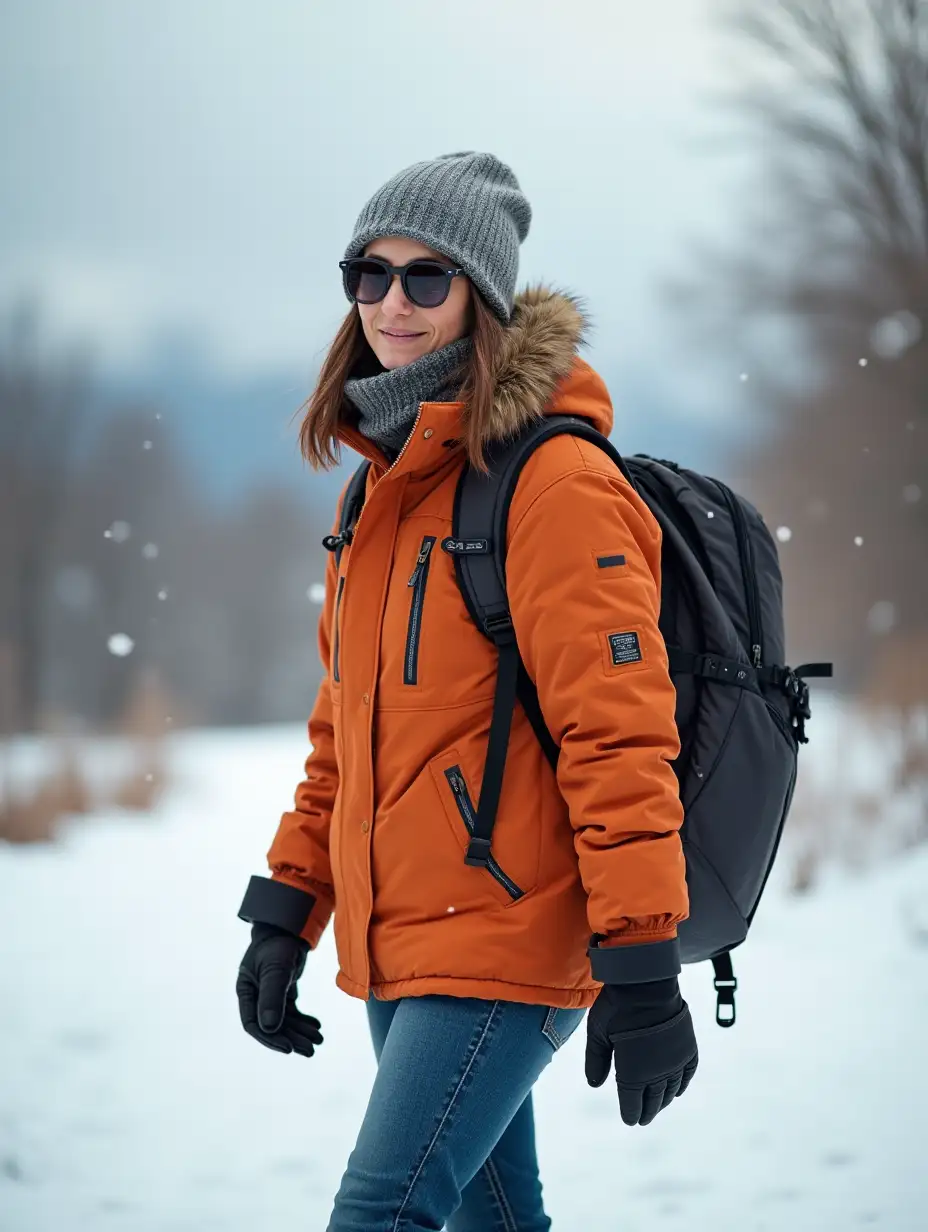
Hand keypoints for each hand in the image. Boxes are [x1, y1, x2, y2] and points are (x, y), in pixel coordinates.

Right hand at [236, 922, 322, 1056]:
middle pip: (272, 1026)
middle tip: (310, 1050)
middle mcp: (256, 995)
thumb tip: (269, 1028)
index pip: (253, 1024)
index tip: (289, 1048)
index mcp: (246, 991)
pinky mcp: (283, 990)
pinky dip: (303, 1021)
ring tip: (319, 1040)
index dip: (270, 1038)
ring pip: (284, 1021)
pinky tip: (316, 1027)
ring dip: (300, 1032)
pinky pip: (292, 1012)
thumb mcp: (275, 969)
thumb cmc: (278, 944)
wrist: (290, 926)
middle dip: (291, 1038)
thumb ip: (272, 996)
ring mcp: (269, 994)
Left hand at [585, 977, 697, 1125]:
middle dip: (647, 1111)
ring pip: (671, 1090)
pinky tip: (678, 1089)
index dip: (630, 1113)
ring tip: (658, 1106)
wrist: (647, 986)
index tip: (630, 1120)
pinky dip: (682, 1084)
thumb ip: (596, 1062)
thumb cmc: (617, 1009)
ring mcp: (675, 1062)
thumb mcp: (597, 1034)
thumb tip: (595, 1085)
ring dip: (664, 1101)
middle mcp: (658, 1073)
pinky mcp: (688, 1048)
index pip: (632, 1103)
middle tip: (643, 1119)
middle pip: (653, 1101)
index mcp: (634, 1074)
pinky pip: (687, 1074)